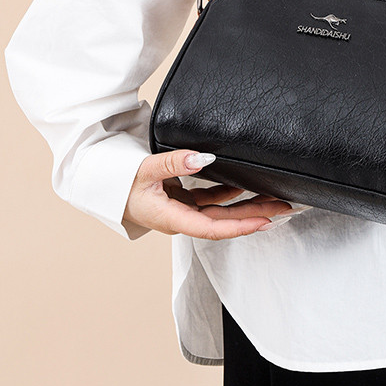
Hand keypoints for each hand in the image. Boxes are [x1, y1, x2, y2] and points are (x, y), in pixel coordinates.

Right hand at [124, 149, 294, 238]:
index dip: (240, 226)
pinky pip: (211, 200)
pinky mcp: (182, 202)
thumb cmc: (117, 183)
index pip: (212, 228)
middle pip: (225, 222)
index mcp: (172, 218)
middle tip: (283, 207)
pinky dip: (229, 193)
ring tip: (274, 199)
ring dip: (247, 205)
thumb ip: (173, 163)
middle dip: (255, 215)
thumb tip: (201, 157)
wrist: (101, 187)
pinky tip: (245, 186)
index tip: (265, 221)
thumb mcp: (144, 171)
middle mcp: (181, 219)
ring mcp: (183, 211)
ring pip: (221, 211)